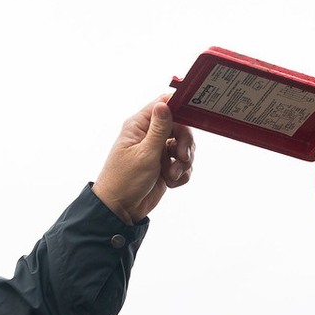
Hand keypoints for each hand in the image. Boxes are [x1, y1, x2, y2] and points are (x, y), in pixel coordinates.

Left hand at [94, 94, 194, 223]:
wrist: (122, 209)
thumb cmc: (125, 181)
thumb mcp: (145, 153)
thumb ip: (159, 129)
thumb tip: (164, 104)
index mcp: (139, 126)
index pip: (162, 105)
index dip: (179, 108)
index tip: (192, 117)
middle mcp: (149, 135)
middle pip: (180, 126)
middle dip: (184, 143)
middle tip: (181, 157)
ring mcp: (158, 151)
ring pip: (183, 146)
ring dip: (183, 162)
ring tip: (171, 174)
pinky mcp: (165, 166)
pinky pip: (183, 164)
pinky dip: (181, 173)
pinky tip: (170, 181)